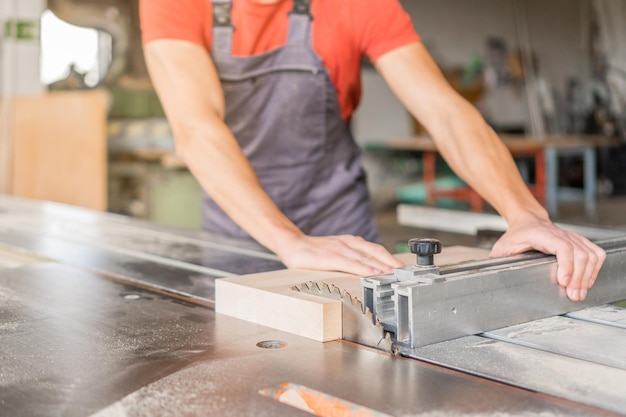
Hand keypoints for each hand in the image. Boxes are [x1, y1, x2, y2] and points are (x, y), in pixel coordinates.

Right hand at [276, 234, 403, 276]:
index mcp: (350, 242)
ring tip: (392, 272)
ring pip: (364, 256)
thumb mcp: (336, 251)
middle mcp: (348, 243)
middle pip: (374, 251)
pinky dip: (362, 268)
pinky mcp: (330, 257)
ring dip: (380, 264)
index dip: (389, 257)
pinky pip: (350, 263)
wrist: (292, 244)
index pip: (374, 248)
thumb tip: (366, 269)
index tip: (401, 266)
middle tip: (403, 271)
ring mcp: (339, 249)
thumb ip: (350, 258)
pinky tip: (371, 273)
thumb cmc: (313, 251)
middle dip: (390, 261)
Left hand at [490, 214, 605, 300]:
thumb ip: (498, 261)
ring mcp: (572, 237)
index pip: (562, 246)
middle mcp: (560, 234)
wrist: (527, 221)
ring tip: (579, 292)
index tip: (564, 282)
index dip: (566, 265)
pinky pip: (596, 253)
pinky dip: (595, 268)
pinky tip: (587, 280)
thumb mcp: (502, 247)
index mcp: (541, 235)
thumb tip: (491, 276)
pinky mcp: (580, 241)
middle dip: (579, 277)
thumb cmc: (515, 235)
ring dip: (588, 275)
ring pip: (590, 254)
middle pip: (579, 254)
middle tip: (573, 295)